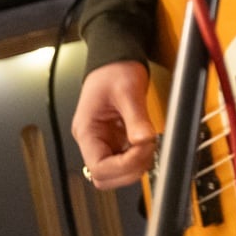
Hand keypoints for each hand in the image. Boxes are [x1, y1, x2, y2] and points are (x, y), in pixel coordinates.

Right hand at [73, 60, 156, 188]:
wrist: (115, 58)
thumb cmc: (114, 70)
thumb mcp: (128, 90)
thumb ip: (136, 118)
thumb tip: (145, 141)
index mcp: (86, 131)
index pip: (99, 167)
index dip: (123, 165)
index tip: (143, 149)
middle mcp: (92, 141)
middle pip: (105, 177)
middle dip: (130, 169)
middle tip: (148, 148)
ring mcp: (103, 142)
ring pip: (116, 174)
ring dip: (135, 166)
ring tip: (149, 144)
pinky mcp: (115, 140)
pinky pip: (125, 161)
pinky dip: (138, 158)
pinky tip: (147, 143)